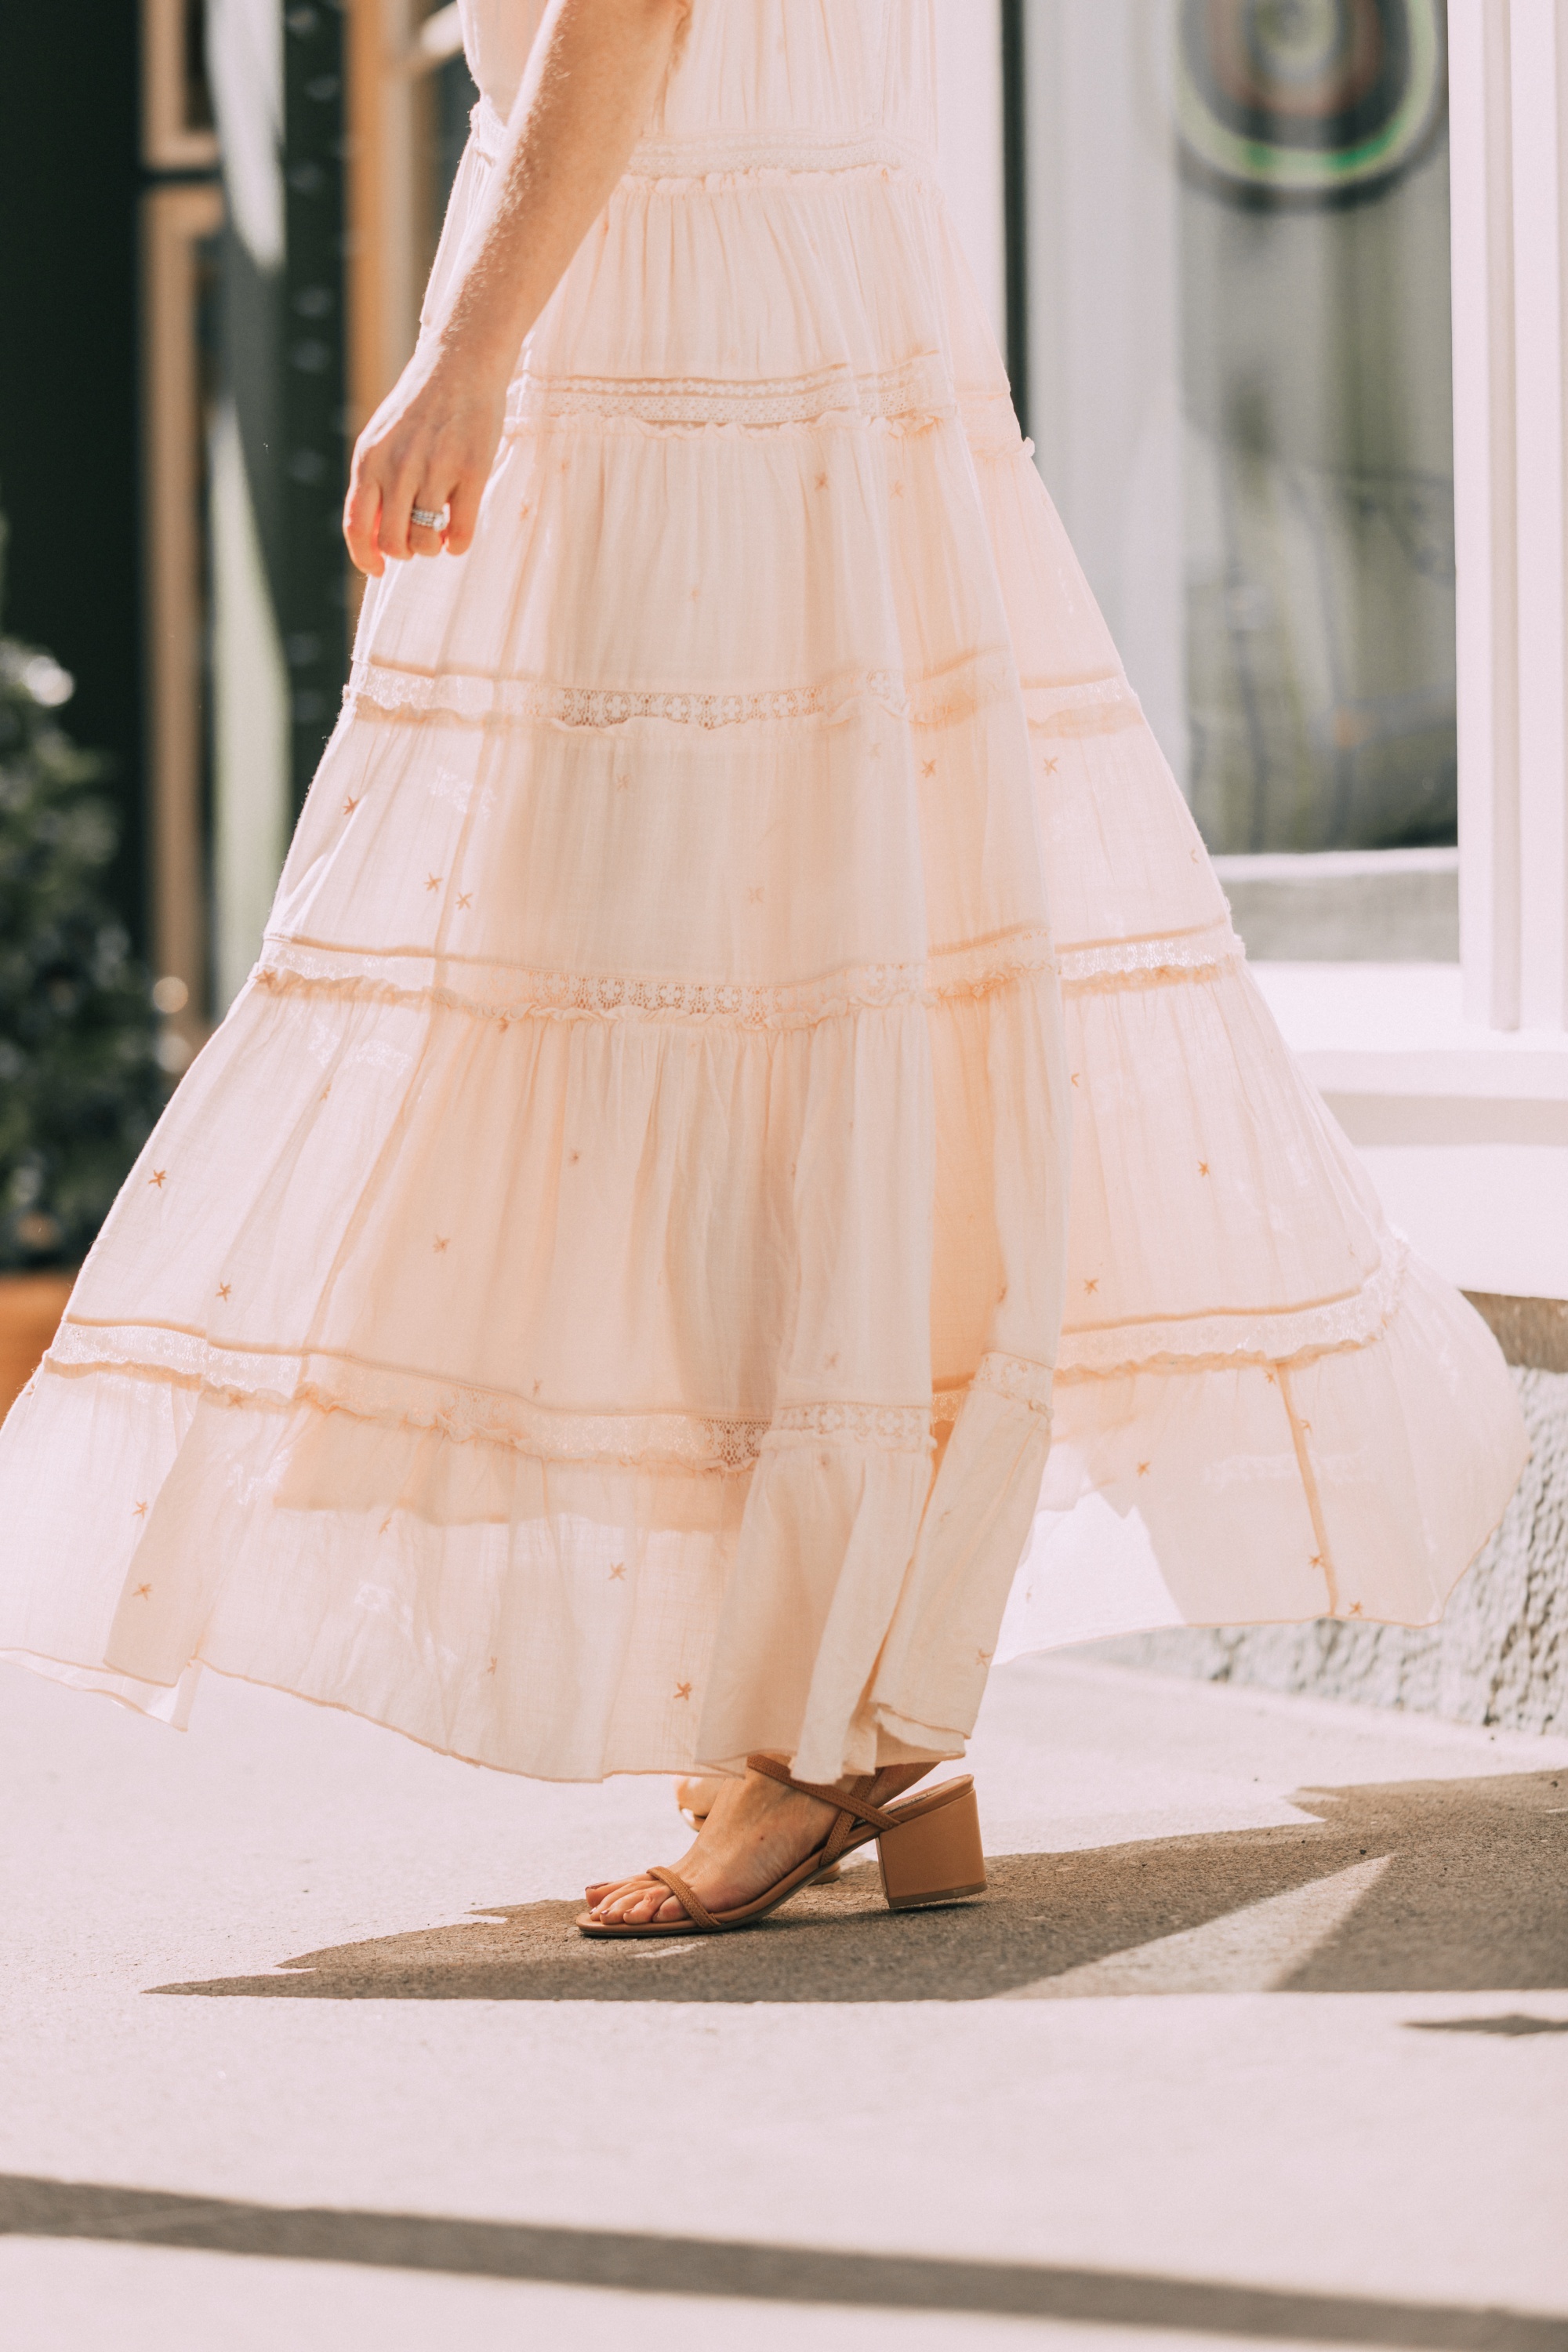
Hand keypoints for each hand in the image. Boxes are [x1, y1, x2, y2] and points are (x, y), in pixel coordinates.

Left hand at [343, 348, 507, 577]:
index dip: (365, 558)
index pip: (357, 526)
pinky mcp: (472, 470)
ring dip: (433, 547)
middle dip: (405, 551)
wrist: (460, 365)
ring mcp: (436, 469)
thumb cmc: (421, 408)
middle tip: (417, 540)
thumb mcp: (383, 438)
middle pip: (393, 541)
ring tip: (440, 532)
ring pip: (427, 541)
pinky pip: (461, 532)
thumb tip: (376, 537)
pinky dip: (458, 544)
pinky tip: (458, 535)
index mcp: (370, 459)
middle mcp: (399, 466)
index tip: (377, 569)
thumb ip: (374, 481)